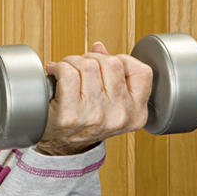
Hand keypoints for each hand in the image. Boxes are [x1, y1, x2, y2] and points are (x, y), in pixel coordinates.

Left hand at [37, 42, 152, 155]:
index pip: (142, 72)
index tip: (104, 63)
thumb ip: (111, 76)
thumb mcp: (110, 105)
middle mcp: (119, 116)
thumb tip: (100, 47)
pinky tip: (54, 72)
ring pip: (88, 65)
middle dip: (91, 58)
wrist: (59, 147)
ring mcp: (95, 116)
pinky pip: (68, 74)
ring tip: (65, 69)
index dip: (121, 59)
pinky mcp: (70, 115)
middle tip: (78, 65)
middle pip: (110, 63)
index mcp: (136, 114)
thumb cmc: (84, 121)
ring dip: (71, 61)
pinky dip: (58, 67)